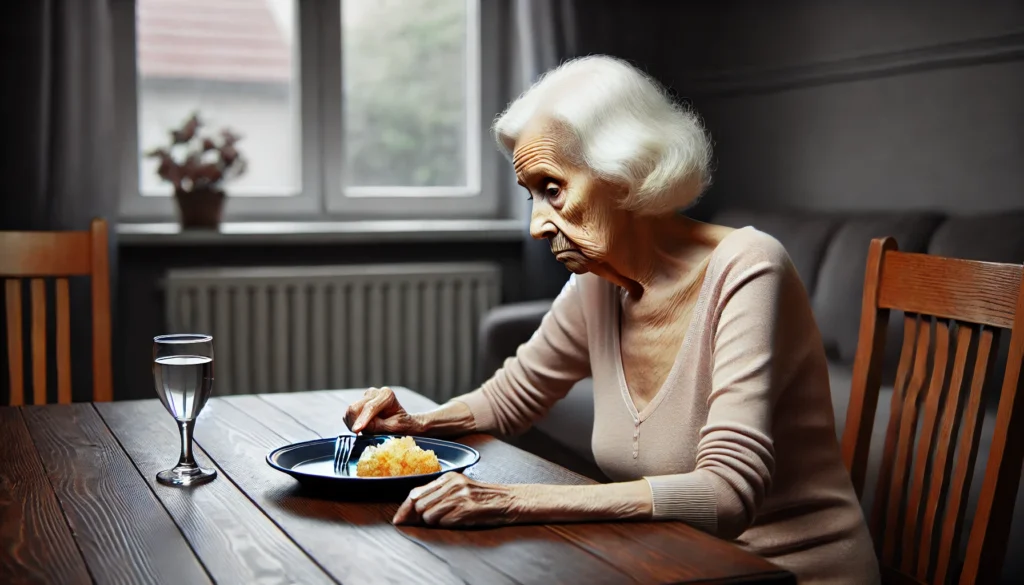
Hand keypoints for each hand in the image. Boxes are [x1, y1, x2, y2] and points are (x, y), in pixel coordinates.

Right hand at [344, 386, 421, 434]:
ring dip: (353, 424)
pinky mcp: (358, 404)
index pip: (370, 407)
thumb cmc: (402, 426)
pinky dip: (351, 424)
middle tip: (358, 436)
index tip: (356, 430)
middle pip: (356, 407)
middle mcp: (374, 393)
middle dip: (355, 423)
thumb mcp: (394, 428)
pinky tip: (362, 429)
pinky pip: (348, 416)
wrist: (403, 423)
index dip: (362, 419)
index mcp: (387, 395)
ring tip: (363, 434)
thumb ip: (378, 426)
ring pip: (350, 412)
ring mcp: (365, 397)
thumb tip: (362, 427)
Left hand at [393, 473, 520, 526]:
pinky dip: (446, 525)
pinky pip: (444, 522)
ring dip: (434, 523)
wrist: (508, 500)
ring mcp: (460, 496)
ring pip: (429, 515)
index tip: (399, 519)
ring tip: (449, 519)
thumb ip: (438, 494)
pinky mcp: (467, 508)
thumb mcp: (459, 488)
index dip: (405, 508)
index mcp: (448, 477)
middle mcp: (452, 484)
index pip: (416, 492)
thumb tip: (412, 509)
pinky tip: (457, 521)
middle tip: (428, 522)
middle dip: (419, 517)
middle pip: (419, 504)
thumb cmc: (482, 498)